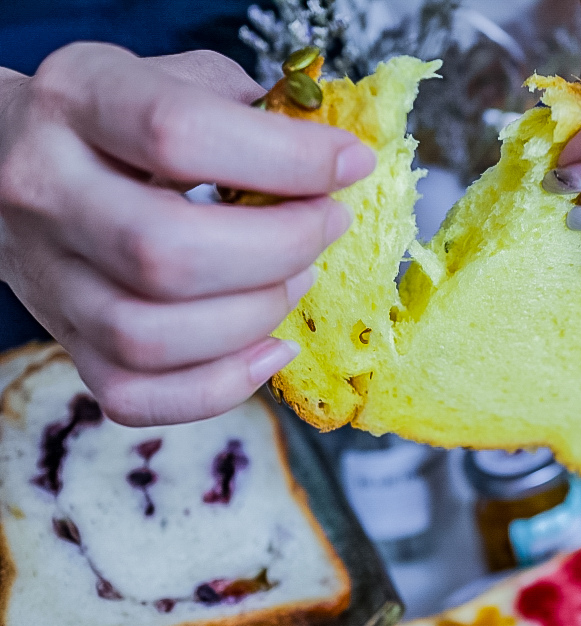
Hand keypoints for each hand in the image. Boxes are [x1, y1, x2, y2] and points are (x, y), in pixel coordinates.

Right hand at [0, 44, 375, 425]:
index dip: (286, 157)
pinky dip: (221, 386)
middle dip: (280, 248)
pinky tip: (270, 350)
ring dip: (255, 315)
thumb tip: (334, 159)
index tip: (351, 164)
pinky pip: (138, 396)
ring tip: (297, 278)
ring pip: (152, 335)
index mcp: (78, 102)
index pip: (179, 133)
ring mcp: (50, 278)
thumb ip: (246, 107)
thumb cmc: (115, 123)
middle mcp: (46, 191)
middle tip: (326, 226)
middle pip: (167, 251)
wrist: (8, 162)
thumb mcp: (170, 79)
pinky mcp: (66, 340)